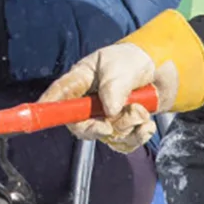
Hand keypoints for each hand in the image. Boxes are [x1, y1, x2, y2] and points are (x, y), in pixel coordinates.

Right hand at [40, 8, 203, 152]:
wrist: (162, 69)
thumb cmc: (133, 60)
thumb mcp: (121, 68)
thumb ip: (114, 87)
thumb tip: (109, 111)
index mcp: (80, 81)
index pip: (58, 96)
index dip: (48, 108)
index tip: (42, 116)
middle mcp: (88, 101)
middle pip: (79, 125)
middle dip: (98, 128)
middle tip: (110, 125)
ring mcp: (104, 116)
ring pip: (106, 136)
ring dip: (127, 128)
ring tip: (141, 111)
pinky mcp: (121, 127)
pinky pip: (123, 143)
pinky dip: (138, 136)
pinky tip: (147, 124)